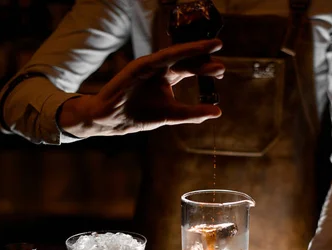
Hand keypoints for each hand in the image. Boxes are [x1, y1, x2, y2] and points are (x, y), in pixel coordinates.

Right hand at [58, 39, 224, 137]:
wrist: (110, 118)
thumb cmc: (138, 115)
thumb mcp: (170, 115)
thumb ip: (192, 113)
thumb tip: (218, 112)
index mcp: (166, 77)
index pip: (189, 68)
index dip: (205, 68)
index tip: (221, 71)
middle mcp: (159, 68)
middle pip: (185, 61)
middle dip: (204, 60)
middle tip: (221, 66)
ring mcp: (149, 66)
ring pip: (175, 54)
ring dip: (193, 50)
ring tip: (211, 47)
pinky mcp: (138, 67)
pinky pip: (158, 58)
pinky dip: (173, 54)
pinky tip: (186, 51)